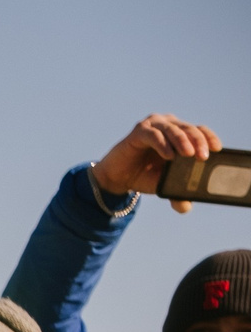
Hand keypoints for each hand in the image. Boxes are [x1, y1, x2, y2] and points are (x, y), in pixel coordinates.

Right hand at [92, 113, 223, 207]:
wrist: (115, 178)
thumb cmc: (143, 176)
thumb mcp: (163, 183)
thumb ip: (175, 192)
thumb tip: (186, 207)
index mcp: (179, 133)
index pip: (199, 130)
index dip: (208, 138)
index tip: (216, 150)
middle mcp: (168, 124)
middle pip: (189, 128)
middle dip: (198, 142)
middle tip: (202, 156)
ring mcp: (154, 125)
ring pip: (173, 129)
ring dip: (182, 141)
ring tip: (188, 155)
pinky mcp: (139, 131)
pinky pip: (154, 135)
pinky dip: (163, 145)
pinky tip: (169, 156)